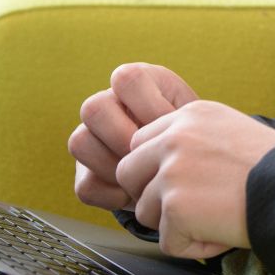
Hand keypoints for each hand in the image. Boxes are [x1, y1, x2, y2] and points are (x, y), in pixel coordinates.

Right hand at [68, 63, 198, 210]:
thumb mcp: (194, 123)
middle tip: (150, 155)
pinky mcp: (86, 174)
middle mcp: (109, 105)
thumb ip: (180, 123)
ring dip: (115, 167)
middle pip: (93, 108)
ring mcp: (93, 138)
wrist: (188, 168)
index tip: (170, 125)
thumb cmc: (194, 139)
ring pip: (80, 143)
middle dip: (123, 137)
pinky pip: (86, 185)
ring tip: (145, 177)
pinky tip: (137, 195)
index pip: (125, 79)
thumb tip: (166, 139)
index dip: (148, 105)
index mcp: (138, 84)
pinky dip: (113, 196)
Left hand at [114, 102, 274, 259]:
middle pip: (128, 173)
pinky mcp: (175, 207)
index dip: (158, 170)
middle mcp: (175, 138)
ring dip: (175, 224)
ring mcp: (172, 172)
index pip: (141, 143)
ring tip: (215, 218)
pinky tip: (222, 231)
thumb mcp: (230, 131)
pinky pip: (167, 242)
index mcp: (189, 116)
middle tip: (189, 208)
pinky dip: (194, 246)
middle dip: (152, 196)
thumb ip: (193, 142)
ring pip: (144, 211)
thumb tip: (162, 168)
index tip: (185, 184)